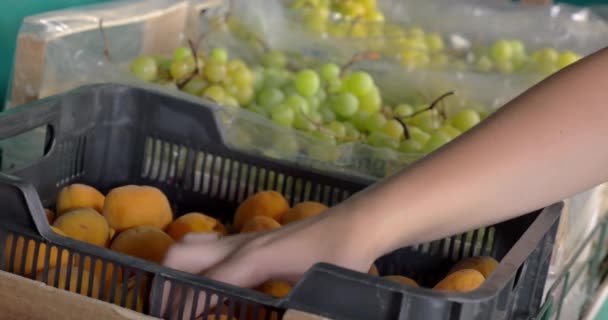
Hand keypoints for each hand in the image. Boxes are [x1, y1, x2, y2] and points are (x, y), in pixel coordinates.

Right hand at [160, 205, 376, 318]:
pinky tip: (210, 290)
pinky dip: (197, 268)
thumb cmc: (341, 256)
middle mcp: (240, 246)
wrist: (355, 225)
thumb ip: (294, 311)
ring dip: (178, 273)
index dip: (184, 310)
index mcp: (253, 259)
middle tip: (170, 315)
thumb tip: (277, 316)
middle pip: (180, 255)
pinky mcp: (251, 240)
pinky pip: (210, 249)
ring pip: (192, 246)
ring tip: (182, 304)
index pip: (203, 285)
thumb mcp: (319, 292)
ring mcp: (244, 240)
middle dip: (166, 287)